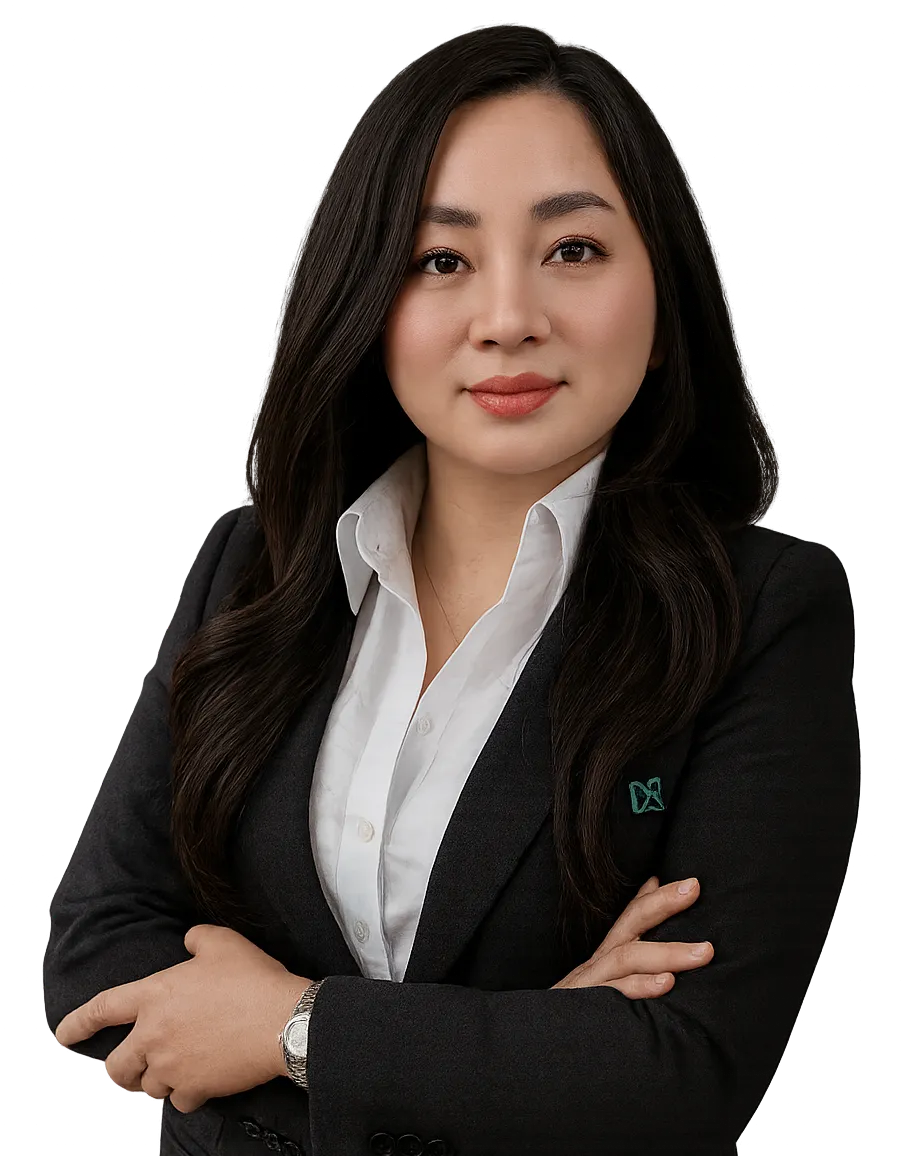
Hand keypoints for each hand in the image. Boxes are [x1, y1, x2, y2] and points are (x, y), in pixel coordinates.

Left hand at [52, 924, 313, 1113]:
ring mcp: (172, 1066)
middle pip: (119, 1066)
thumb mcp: (224, 942)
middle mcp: (154, 1034)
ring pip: (148, 1087)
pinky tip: (202, 1080)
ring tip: (178, 1068)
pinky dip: (187, 1094)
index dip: (79, 1022)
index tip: (63, 1035)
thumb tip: (188, 942)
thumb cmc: (253, 979)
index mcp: (155, 995)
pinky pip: (179, 1101)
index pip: (103, 1008)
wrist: (282, 1021)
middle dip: (122, 1069)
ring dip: (159, 1079)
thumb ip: (198, 938)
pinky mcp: (194, 1088)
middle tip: (135, 1065)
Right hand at [550, 875, 713, 997]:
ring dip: (667, 952)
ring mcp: (591, 982)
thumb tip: (653, 925)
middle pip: (631, 923)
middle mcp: (599, 963)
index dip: (658, 896)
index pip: (633, 916)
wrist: (535, 1043)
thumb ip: (630, 957)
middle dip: (663, 904)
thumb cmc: (579, 1012)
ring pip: (628, 956)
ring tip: (702, 952)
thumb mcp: (604, 981)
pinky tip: (666, 983)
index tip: (691, 883)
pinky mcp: (585, 1006)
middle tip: (694, 888)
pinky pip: (614, 993)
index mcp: (607, 955)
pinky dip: (640, 986)